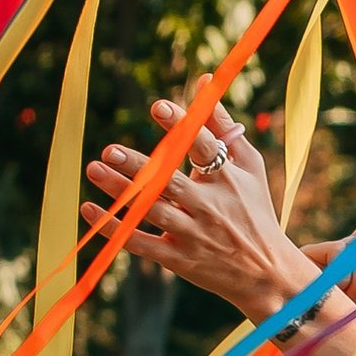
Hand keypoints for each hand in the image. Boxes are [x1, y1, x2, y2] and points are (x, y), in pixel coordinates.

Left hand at [86, 103, 315, 328]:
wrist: (266, 273)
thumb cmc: (254, 210)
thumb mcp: (250, 167)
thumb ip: (223, 125)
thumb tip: (204, 81)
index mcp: (229, 180)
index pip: (204, 149)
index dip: (182, 127)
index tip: (158, 107)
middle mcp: (211, 207)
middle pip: (171, 183)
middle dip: (140, 166)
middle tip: (110, 149)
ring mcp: (193, 235)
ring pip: (152, 211)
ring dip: (122, 192)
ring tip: (95, 169)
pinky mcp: (179, 259)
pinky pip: (141, 243)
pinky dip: (115, 229)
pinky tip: (90, 210)